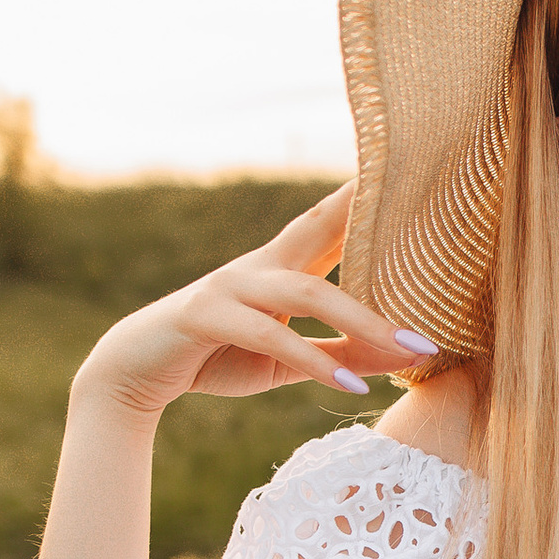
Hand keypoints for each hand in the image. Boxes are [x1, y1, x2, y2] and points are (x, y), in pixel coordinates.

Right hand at [71, 183, 435, 423]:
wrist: (133, 373)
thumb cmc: (219, 358)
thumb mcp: (291, 362)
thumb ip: (343, 355)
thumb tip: (406, 357)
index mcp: (281, 265)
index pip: (334, 222)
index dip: (369, 195)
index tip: (418, 172)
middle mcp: (259, 263)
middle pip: (323, 232)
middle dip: (375, 231)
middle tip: (425, 222)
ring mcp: (229, 285)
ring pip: (306, 291)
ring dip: (362, 321)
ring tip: (410, 349)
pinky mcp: (204, 315)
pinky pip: (269, 335)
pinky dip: (312, 359)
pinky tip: (349, 386)